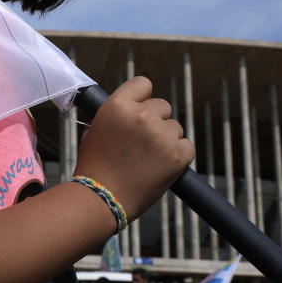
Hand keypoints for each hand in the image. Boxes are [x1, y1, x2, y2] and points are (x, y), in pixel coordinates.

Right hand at [73, 76, 194, 220]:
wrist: (101, 199)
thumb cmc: (94, 166)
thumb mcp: (95, 130)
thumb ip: (116, 114)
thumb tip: (131, 108)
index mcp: (118, 106)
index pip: (143, 84)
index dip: (142, 97)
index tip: (140, 108)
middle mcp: (142, 116)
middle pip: (162, 106)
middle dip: (155, 120)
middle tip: (142, 141)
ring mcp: (162, 136)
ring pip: (175, 127)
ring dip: (166, 138)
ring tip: (148, 158)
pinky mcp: (178, 155)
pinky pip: (187, 145)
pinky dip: (178, 154)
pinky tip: (161, 164)